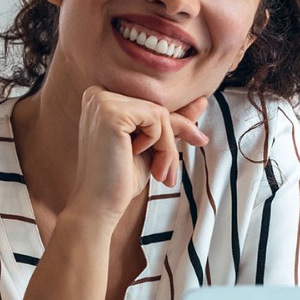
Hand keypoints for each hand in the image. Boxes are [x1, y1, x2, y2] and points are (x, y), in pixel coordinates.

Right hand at [73, 86, 208, 223]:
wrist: (97, 206)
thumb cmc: (120, 178)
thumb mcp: (152, 145)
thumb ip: (172, 122)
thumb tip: (202, 101)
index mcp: (102, 99)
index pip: (151, 104)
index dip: (173, 127)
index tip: (197, 141)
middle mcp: (98, 94)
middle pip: (157, 107)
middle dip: (170, 142)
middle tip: (167, 175)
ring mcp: (102, 101)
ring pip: (160, 113)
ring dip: (167, 147)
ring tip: (158, 173)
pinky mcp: (111, 112)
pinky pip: (157, 118)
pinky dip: (159, 143)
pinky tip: (136, 157)